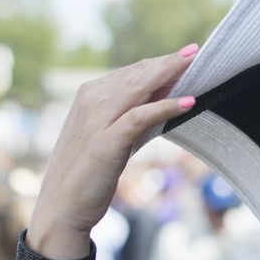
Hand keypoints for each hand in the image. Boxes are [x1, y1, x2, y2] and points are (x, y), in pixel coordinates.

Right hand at [27, 45, 198, 257]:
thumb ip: (135, 118)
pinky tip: (189, 102)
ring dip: (168, 74)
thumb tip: (169, 101)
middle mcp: (90, 102)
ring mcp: (96, 121)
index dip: (160, 63)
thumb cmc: (90, 173)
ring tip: (196, 64)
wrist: (62, 208)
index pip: (131, 72)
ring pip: (138, 88)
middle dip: (168, 62)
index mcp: (89, 97)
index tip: (187, 55)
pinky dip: (165, 107)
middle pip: (137, 74)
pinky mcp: (106, 142)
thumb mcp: (114, 137)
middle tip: (196, 51)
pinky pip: (140, 117)